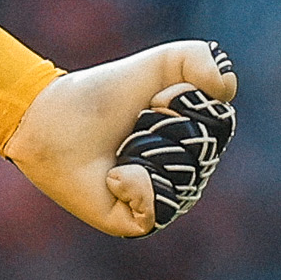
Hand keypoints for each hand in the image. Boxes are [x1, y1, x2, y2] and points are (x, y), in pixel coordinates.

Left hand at [3, 39, 237, 237]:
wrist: (55, 119)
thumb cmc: (106, 93)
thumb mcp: (158, 63)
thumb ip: (199, 58)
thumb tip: (225, 87)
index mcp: (199, 137)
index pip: (219, 122)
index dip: (184, 102)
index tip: (154, 96)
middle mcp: (189, 171)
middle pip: (203, 151)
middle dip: (162, 127)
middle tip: (134, 123)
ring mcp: (167, 197)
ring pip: (184, 178)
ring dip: (145, 151)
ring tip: (122, 149)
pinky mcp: (141, 221)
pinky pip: (159, 206)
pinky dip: (135, 183)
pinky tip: (115, 175)